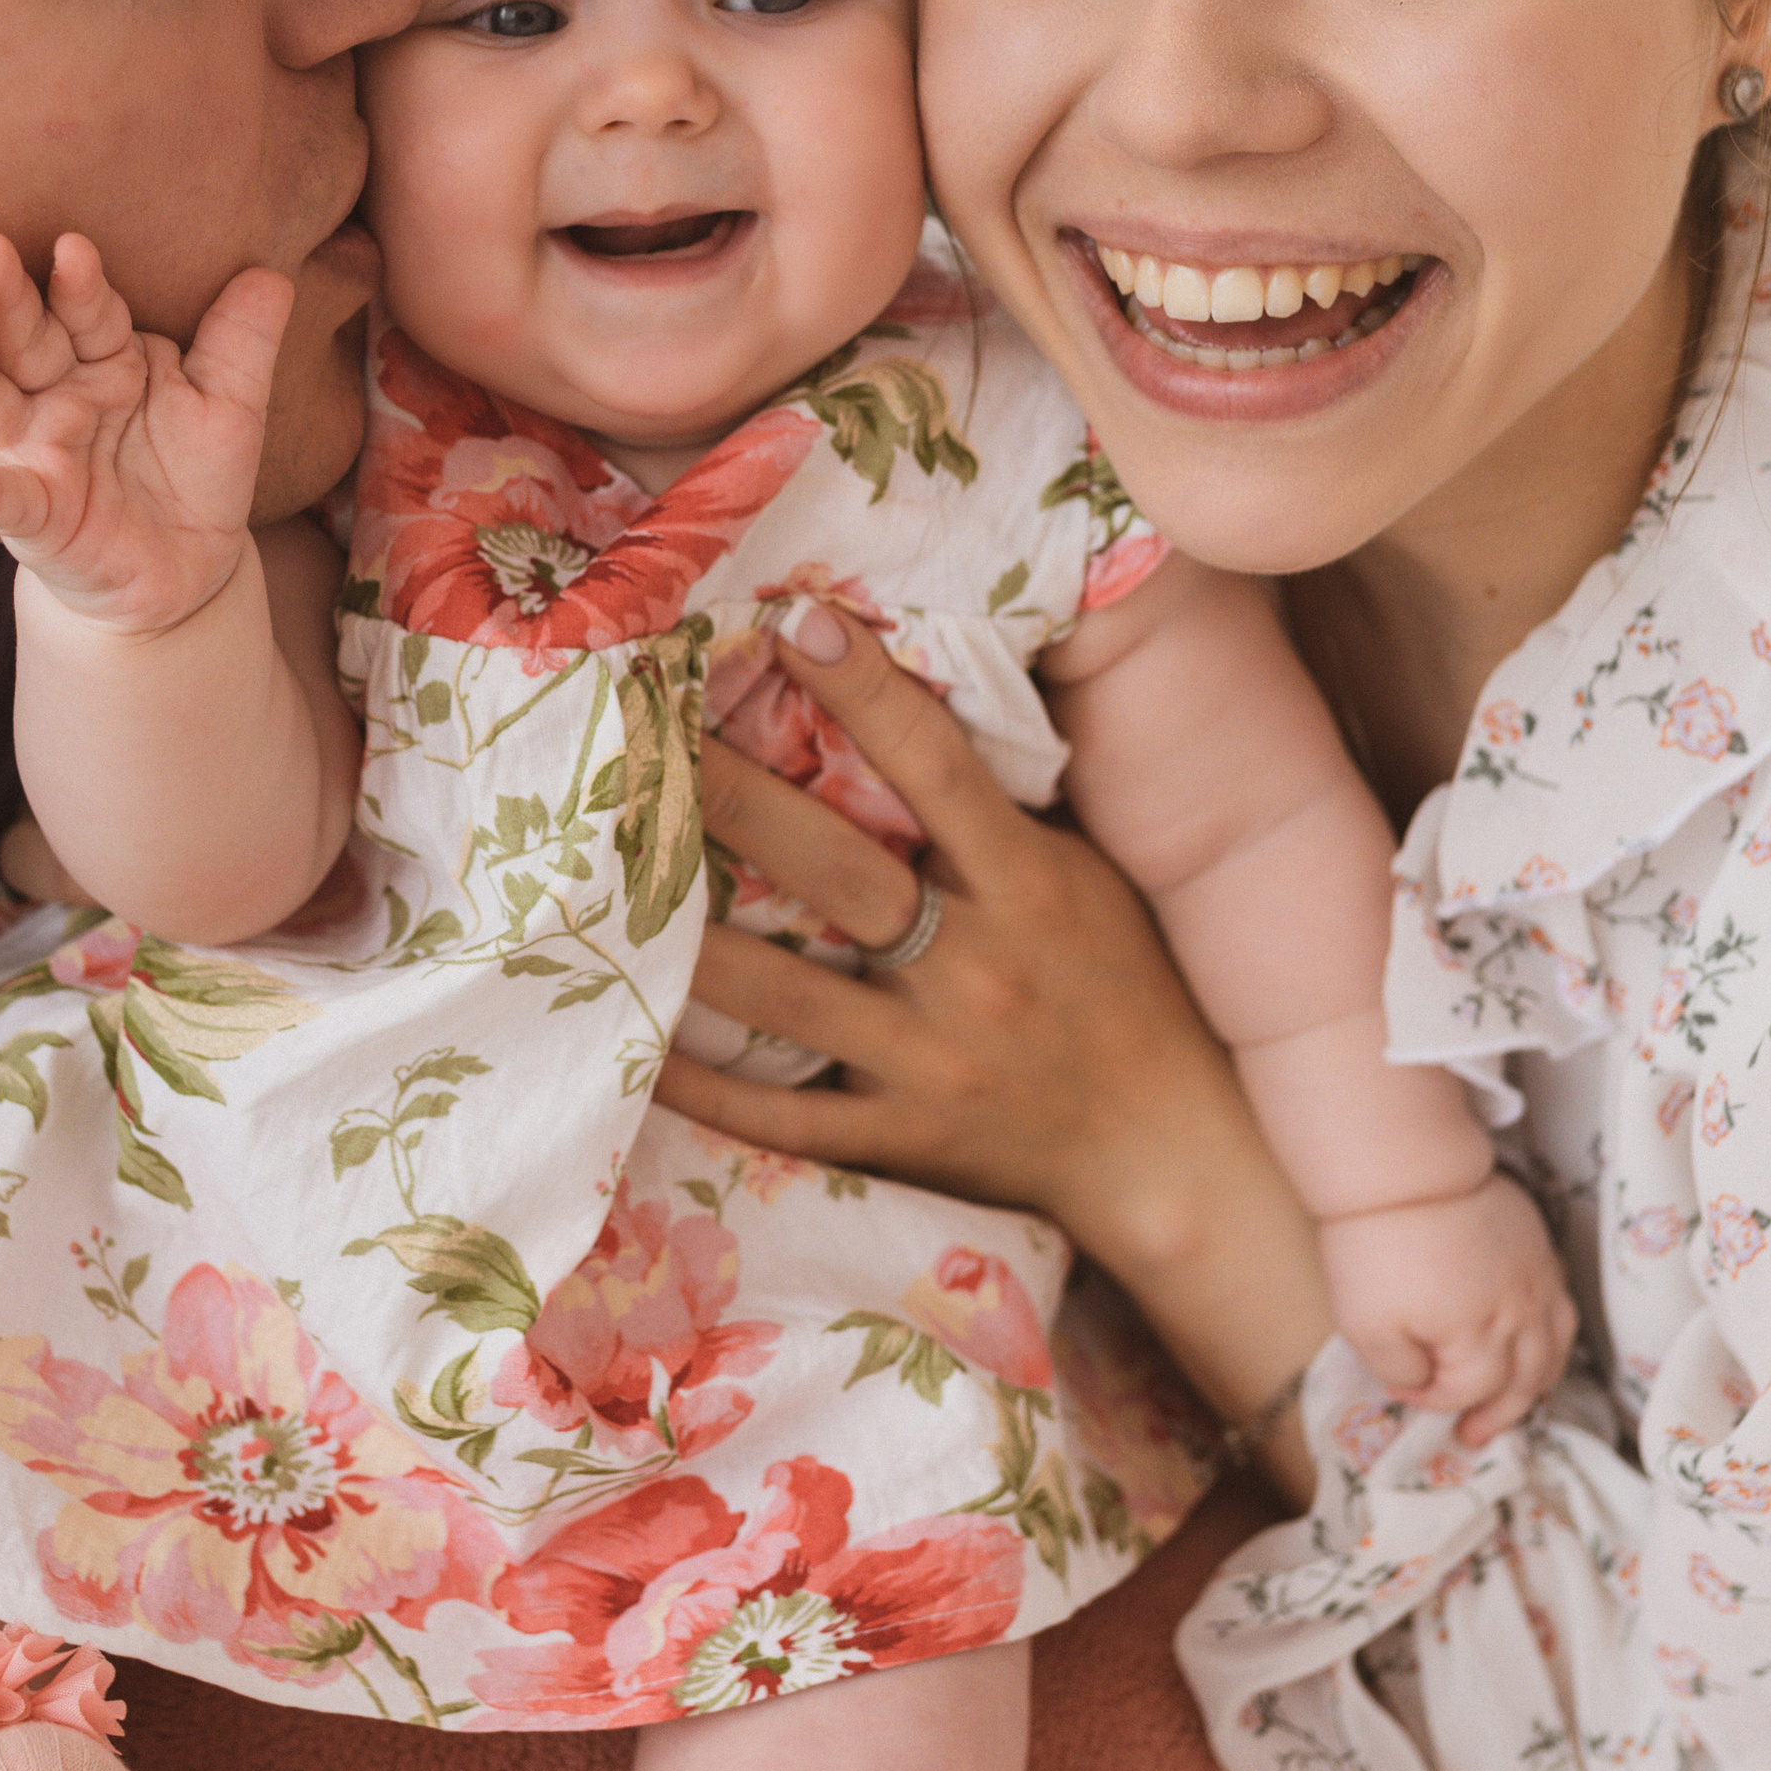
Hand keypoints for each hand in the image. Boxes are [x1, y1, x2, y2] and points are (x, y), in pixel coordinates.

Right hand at [0, 228, 291, 630]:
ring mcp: (34, 456)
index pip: (86, 312)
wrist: (191, 569)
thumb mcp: (231, 407)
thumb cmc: (195, 476)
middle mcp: (55, 399)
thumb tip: (272, 274)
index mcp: (103, 360)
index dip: (79, 283)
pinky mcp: (34, 518)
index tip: (74, 246)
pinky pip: (1, 500)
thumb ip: (242, 343)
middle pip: (19, 338)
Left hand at [657, 608, 1258, 1263]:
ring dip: (689, 939)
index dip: (868, 690)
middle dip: (735, 797)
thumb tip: (923, 690)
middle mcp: (976, 970)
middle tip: (646, 736)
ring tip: (603, 879)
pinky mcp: (898, 1140)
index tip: (795, 619)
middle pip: (834, 869)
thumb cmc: (1125, 986)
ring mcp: (930, 1062)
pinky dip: (702, 1084)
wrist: (1166, 1150)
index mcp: (1030, 887)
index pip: (940, 768)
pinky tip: (631, 1038)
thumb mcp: (1088, 876)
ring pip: (784, 993)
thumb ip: (1004, 807)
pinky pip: (779, 1114)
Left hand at [1320, 1175, 1577, 1446]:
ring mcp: (1537, 1278)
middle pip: (1525, 1381)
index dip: (1435, 1401)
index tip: (1401, 1390)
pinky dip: (1553, 1338)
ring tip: (1516, 1400)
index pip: (1470, 1391)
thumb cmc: (1377, 1247)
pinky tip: (1536, 1340)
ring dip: (1537, 1382)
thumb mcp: (1366, 1325)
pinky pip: (1562, 1307)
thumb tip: (1420, 1383)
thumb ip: (1400, 1370)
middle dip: (1498, 1414)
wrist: (1403, 1166)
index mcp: (1480, 1338)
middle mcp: (1522, 1314)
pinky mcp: (1539, 1245)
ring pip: (1555, 1348)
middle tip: (1475, 1434)